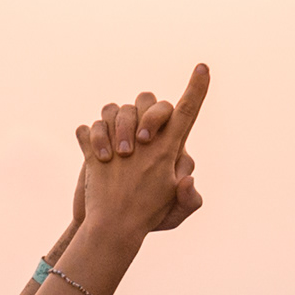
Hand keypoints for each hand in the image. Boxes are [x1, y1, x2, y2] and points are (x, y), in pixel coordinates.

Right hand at [71, 63, 209, 236]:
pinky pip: (91, 126)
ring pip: (117, 109)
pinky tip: (97, 159)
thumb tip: (187, 178)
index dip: (196, 90)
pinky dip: (93, 137)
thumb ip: (188, 201)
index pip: (185, 112)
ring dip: (118, 127)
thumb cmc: (145, 219)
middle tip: (143, 142)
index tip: (203, 68)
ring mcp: (117, 137)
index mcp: (169, 146)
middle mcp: (144, 135)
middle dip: (148, 115)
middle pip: (148, 100)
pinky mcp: (93, 145)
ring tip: (117, 156)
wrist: (108, 227)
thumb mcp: (172, 216)